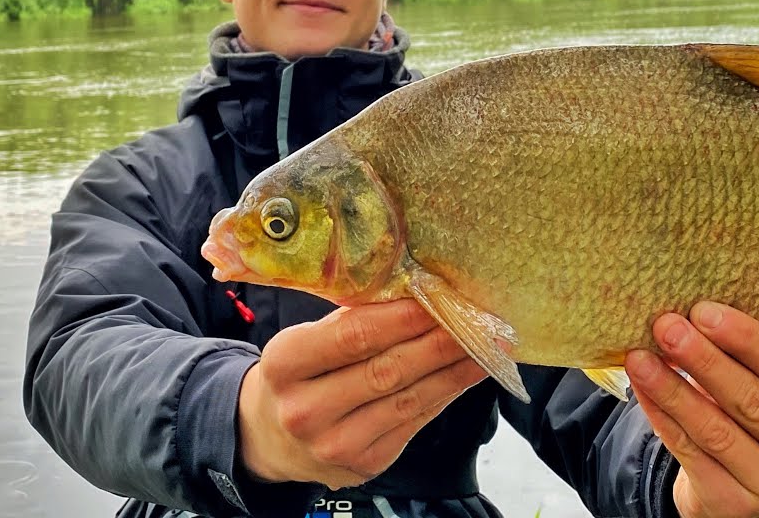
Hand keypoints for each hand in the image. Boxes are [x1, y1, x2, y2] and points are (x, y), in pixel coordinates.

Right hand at [237, 299, 486, 488]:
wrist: (271, 437)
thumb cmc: (299, 375)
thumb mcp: (305, 341)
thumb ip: (351, 322)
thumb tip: (417, 294)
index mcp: (285, 364)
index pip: (353, 337)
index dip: (402, 318)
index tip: (439, 298)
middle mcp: (306, 410)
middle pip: (386, 370)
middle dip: (438, 342)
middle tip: (476, 320)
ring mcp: (334, 443)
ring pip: (408, 399)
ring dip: (453, 369)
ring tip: (486, 345)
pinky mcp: (363, 464)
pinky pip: (414, 421)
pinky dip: (445, 393)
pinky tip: (466, 373)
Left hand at [625, 303, 758, 517]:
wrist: (746, 490)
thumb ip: (755, 360)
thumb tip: (700, 316)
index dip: (743, 339)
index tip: (703, 312)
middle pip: (752, 400)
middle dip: (703, 359)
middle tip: (667, 328)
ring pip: (716, 430)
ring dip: (672, 388)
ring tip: (643, 358)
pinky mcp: (739, 509)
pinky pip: (691, 453)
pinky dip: (663, 417)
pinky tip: (645, 390)